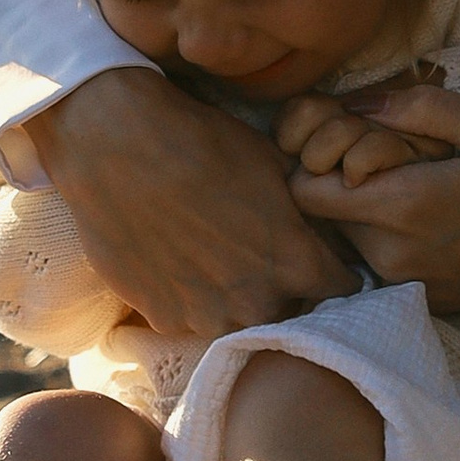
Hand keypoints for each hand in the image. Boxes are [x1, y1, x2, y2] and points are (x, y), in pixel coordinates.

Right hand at [31, 71, 350, 337]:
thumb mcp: (272, 163)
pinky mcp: (162, 317)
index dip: (335, 271)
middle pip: (289, 311)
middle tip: (261, 255)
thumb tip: (319, 222)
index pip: (342, 288)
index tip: (323, 260)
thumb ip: (303, 208)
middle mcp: (257, 301)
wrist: (117, 143)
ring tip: (214, 258)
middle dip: (285, 290)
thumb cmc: (201, 141)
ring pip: (237, 319)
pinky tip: (176, 260)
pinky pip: (190, 318)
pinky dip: (189, 298)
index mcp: (296, 262)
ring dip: (235, 299)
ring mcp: (207, 315)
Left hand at [283, 82, 459, 315]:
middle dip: (339, 174)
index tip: (358, 132)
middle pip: (320, 211)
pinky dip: (387, 230)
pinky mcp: (419, 297)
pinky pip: (376, 256)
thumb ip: (420, 108)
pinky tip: (432, 210)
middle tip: (393, 150)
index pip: (302, 187)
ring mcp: (403, 281)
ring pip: (346, 233)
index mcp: (403, 207)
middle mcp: (391, 254)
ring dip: (364, 202)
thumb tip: (358, 103)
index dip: (317, 151)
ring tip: (417, 178)